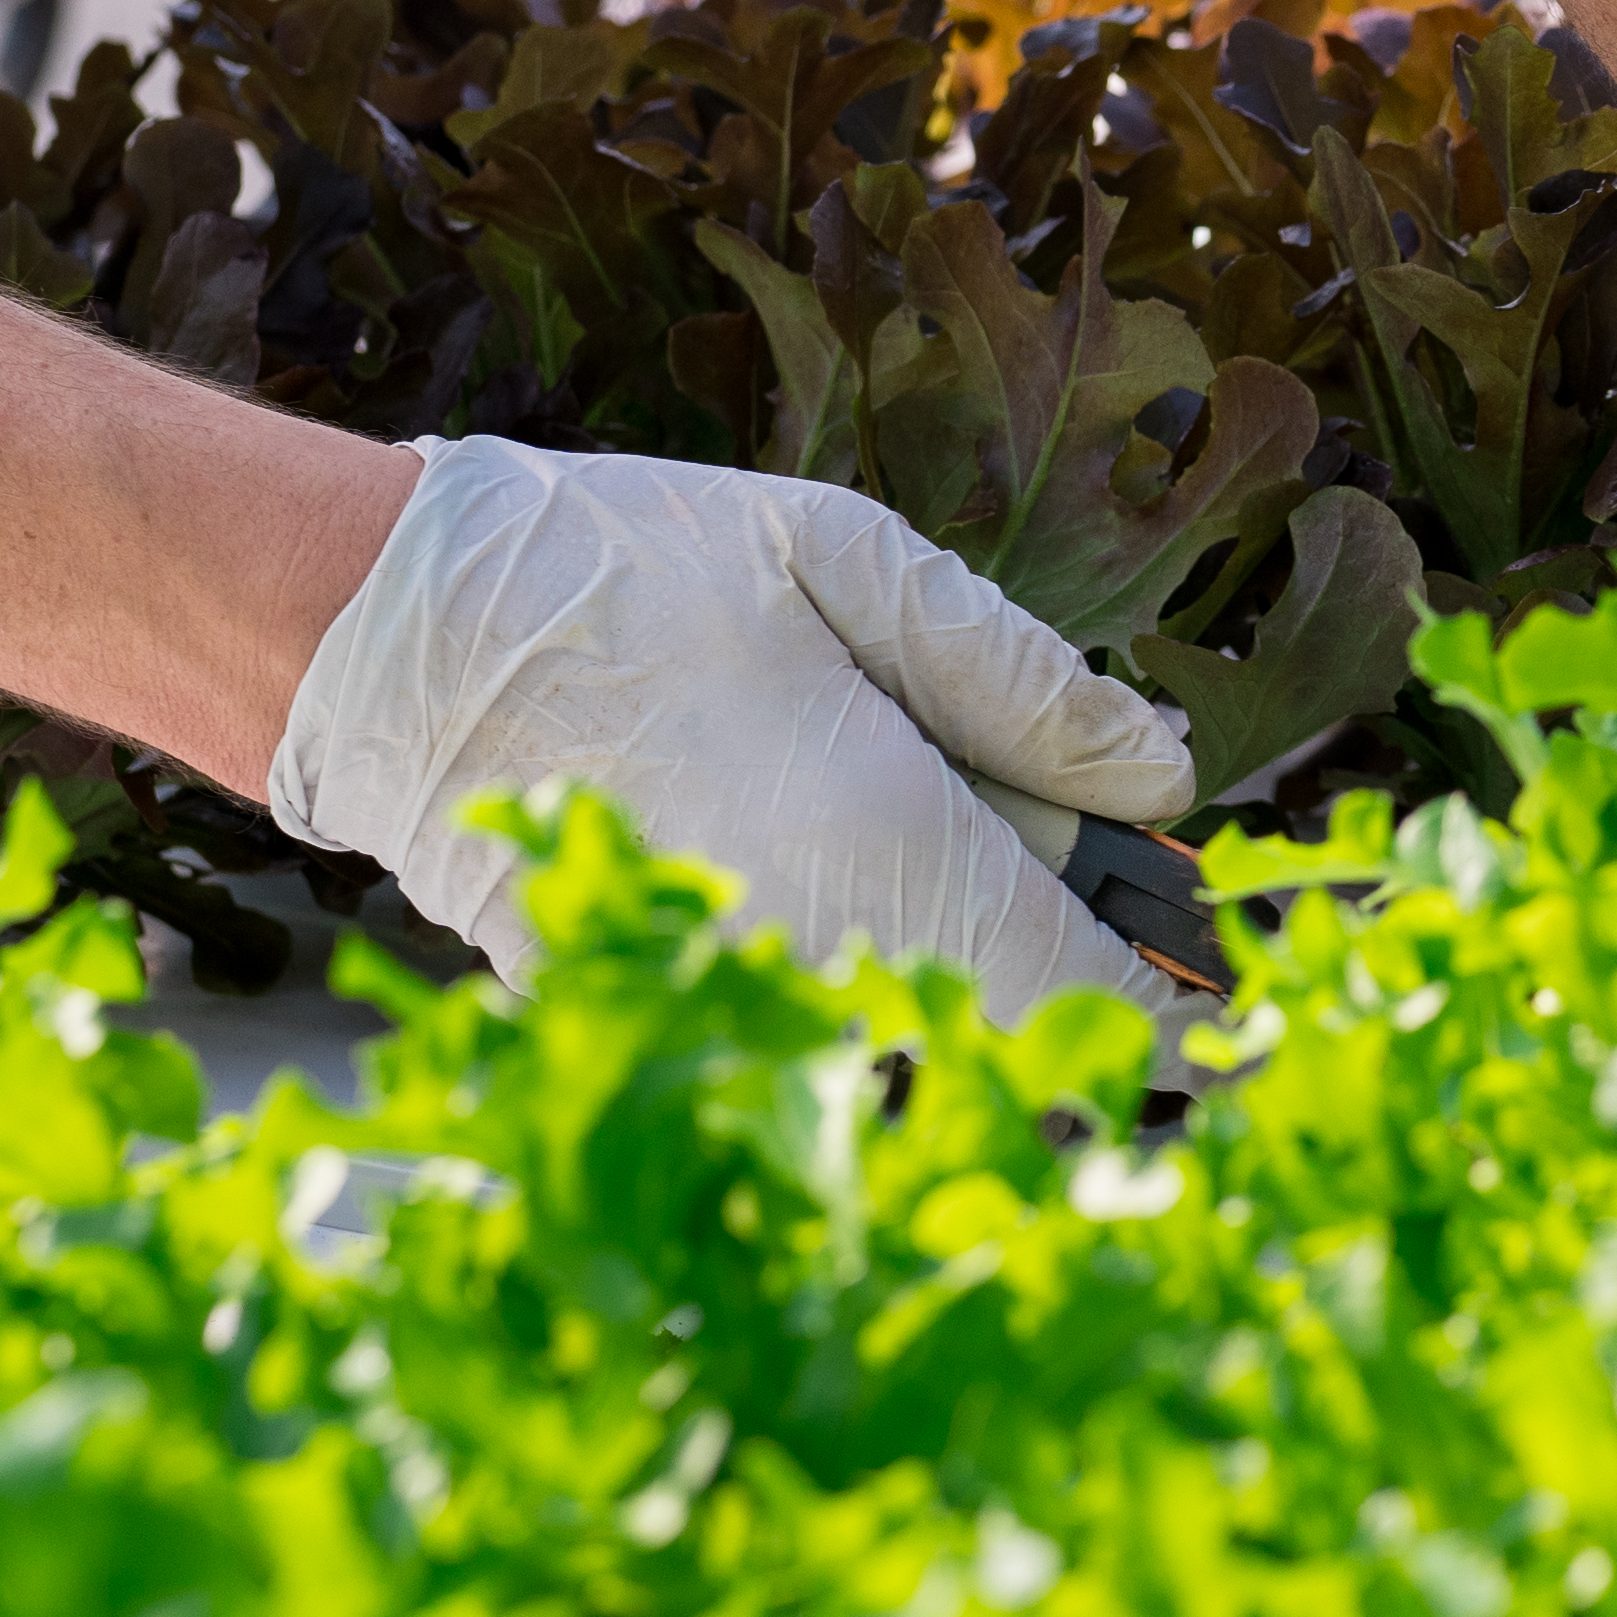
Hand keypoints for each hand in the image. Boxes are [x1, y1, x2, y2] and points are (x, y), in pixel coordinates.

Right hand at [267, 436, 1198, 1005]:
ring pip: (914, 1050)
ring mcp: (739, 1006)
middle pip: (1013, 1045)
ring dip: (962, 987)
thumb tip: (1160, 778)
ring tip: (945, 850)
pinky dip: (847, 990)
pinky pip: (801, 1040)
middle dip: (1074, 987)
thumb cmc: (622, 577)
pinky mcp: (664, 1018)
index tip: (1224, 984)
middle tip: (1085, 875)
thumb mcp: (850, 566)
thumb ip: (1022, 681)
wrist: (391, 650)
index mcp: (898, 852)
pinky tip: (813, 868)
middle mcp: (829, 963)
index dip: (1179, 1016)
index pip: (1093, 1007)